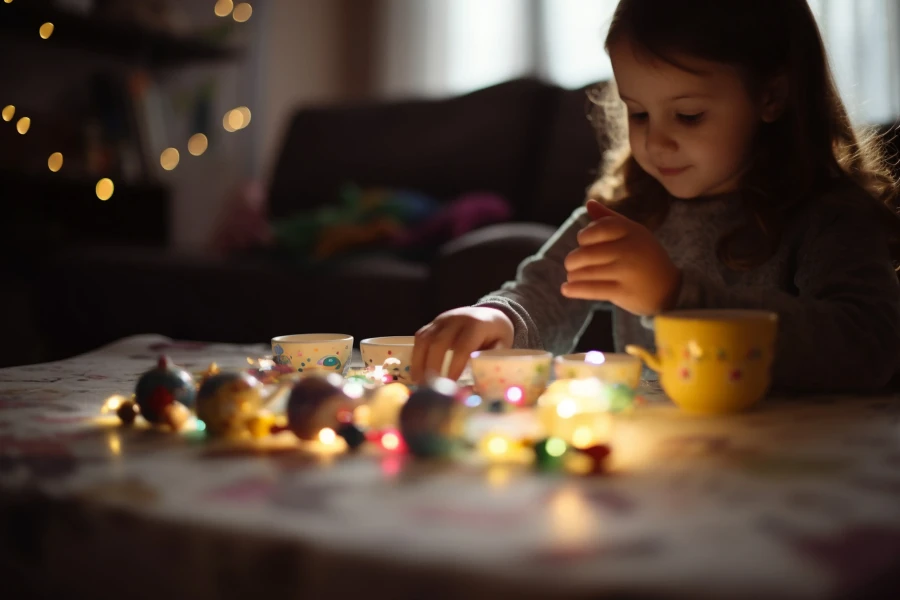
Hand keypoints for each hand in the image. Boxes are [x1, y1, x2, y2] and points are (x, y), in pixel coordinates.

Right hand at [411, 307, 513, 382]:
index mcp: (476, 325)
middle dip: (433, 367)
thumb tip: (480, 385)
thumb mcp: (502, 346)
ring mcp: (442, 320)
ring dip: (420, 362)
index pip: (462, 346)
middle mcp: (456, 319)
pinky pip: (420, 337)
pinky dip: (417, 355)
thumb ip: (490, 362)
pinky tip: (417, 372)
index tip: (450, 384)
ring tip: (420, 383)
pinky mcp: (433, 323)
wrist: (489, 314)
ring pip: (425, 339)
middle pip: (438, 342)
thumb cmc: (495, 335)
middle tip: (431, 388)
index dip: (455, 366)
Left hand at [562, 200, 681, 314]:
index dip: (584, 236)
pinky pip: (591, 289)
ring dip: (574, 275)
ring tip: (572, 276)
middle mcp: (629, 248)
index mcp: (631, 230)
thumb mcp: (633, 233)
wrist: (670, 289)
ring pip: (586, 271)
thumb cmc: (645, 257)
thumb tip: (589, 203)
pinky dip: (575, 289)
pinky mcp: (623, 291)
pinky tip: (566, 289)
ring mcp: (626, 270)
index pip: (596, 229)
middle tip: (571, 264)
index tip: (583, 243)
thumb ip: (609, 219)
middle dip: (573, 259)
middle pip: (586, 252)